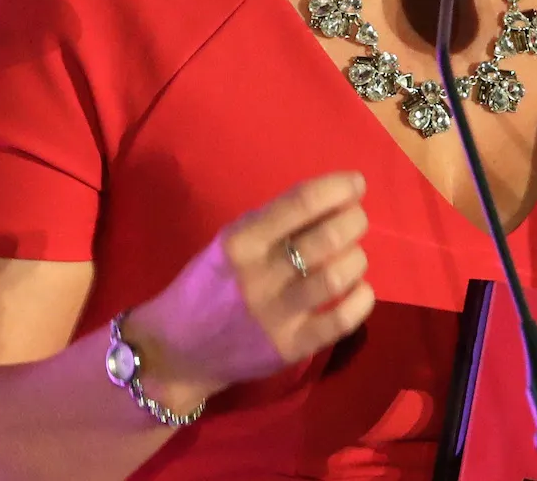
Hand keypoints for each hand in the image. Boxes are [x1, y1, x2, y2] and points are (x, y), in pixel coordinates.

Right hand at [132, 171, 374, 397]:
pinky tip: (359, 290)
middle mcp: (258, 275)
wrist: (175, 352)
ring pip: (336, 276)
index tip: (356, 184)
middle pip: (327, 238)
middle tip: (356, 221)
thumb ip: (273, 225)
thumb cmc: (208, 287)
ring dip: (357, 259)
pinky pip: (341, 320)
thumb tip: (332, 201)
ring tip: (353, 256)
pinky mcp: (290, 348)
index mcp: (240, 241)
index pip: (300, 203)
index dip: (338, 188)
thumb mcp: (229, 244)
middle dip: (354, 221)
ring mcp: (275, 314)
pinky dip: (361, 299)